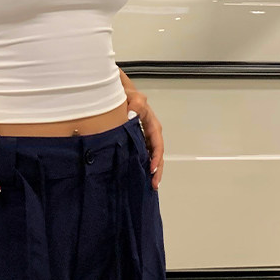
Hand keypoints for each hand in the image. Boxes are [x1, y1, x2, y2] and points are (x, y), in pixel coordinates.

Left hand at [118, 71, 163, 186]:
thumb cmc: (129, 96)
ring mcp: (146, 137)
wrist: (122, 94)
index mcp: (153, 124)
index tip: (151, 169)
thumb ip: (135, 104)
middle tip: (154, 185)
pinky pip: (144, 154)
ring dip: (152, 170)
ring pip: (151, 156)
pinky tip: (141, 175)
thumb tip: (132, 116)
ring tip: (150, 186)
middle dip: (157, 170)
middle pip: (157, 154)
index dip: (156, 157)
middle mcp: (152, 133)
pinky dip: (144, 165)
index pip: (157, 144)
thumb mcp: (133, 97)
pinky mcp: (138, 140)